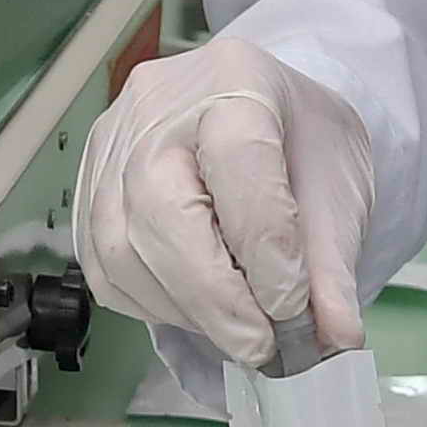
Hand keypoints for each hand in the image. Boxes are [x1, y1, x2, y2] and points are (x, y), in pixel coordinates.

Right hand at [72, 36, 373, 369]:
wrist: (263, 114)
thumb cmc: (299, 143)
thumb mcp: (337, 191)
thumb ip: (331, 266)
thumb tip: (334, 337)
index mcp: (237, 81)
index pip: (240, 162)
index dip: (264, 249)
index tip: (291, 310)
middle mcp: (159, 104)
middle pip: (161, 206)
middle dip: (213, 295)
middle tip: (260, 345)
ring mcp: (113, 142)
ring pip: (121, 245)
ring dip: (182, 307)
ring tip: (235, 328)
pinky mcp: (89, 184)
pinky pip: (101, 264)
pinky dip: (150, 303)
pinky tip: (195, 308)